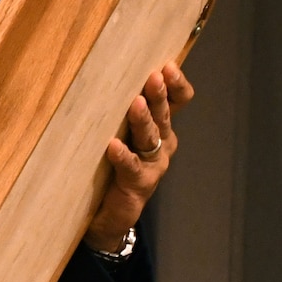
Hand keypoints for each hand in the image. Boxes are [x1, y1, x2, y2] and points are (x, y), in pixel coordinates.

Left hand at [85, 62, 195, 252]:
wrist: (109, 215)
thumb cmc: (113, 167)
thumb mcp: (121, 133)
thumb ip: (119, 110)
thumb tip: (103, 73)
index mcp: (160, 129)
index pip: (178, 101)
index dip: (177, 85)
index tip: (168, 66)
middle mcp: (161, 145)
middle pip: (164, 116)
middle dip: (159, 95)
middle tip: (154, 76)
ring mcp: (151, 166)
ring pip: (150, 138)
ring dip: (143, 120)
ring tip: (136, 103)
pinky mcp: (137, 184)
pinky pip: (131, 167)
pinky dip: (123, 155)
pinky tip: (113, 146)